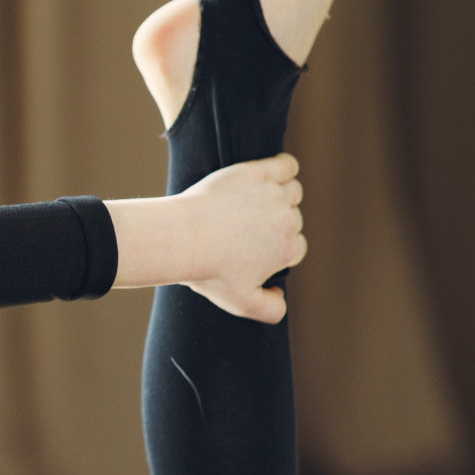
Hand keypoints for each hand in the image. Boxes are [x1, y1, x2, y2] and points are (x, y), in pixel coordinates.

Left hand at [178, 153, 306, 322]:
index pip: (294, 246)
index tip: (252, 246)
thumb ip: (269, 309)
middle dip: (273, 222)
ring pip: (291, 191)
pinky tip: (268, 176)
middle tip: (242, 226)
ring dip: (279, 196)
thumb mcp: (240, 302)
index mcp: (287, 250)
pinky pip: (287, 165)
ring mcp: (274, 196)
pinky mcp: (257, 174)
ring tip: (252, 203)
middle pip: (293, 218)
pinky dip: (284, 168)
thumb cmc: (206, 270)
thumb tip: (282, 299)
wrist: (180, 238)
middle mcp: (288, 222)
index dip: (275, 247)